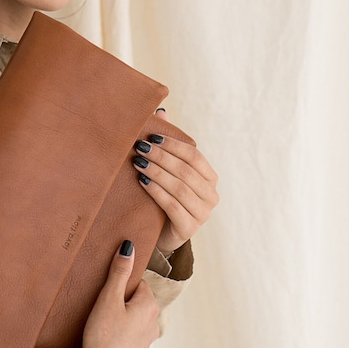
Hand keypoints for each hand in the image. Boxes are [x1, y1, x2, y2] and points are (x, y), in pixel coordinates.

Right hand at [82, 242, 160, 347]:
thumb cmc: (103, 336)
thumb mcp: (108, 299)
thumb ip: (119, 272)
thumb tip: (129, 247)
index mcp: (150, 305)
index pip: (137, 283)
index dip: (120, 287)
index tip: (106, 295)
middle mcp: (154, 322)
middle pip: (136, 300)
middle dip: (120, 301)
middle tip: (101, 310)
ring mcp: (147, 340)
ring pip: (133, 317)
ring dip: (120, 317)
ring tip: (101, 325)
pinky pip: (129, 333)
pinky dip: (119, 332)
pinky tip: (105, 338)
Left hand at [132, 109, 218, 255]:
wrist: (160, 235)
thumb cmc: (165, 197)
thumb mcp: (167, 172)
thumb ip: (168, 145)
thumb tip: (161, 112)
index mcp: (210, 178)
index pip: (194, 156)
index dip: (173, 145)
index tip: (151, 137)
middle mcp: (211, 196)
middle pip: (186, 170)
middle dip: (161, 157)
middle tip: (139, 147)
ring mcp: (202, 214)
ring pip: (179, 187)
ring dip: (157, 172)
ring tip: (138, 162)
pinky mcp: (189, 229)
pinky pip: (172, 205)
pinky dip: (156, 191)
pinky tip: (142, 181)